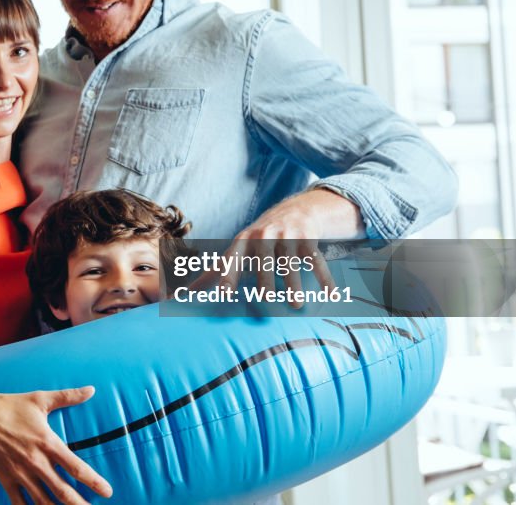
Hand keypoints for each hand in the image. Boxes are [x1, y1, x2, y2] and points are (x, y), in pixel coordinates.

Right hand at [0, 385, 111, 503]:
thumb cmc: (10, 406)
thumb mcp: (41, 399)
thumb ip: (68, 396)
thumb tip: (91, 389)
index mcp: (48, 443)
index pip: (76, 467)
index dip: (94, 482)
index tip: (108, 491)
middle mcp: (36, 462)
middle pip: (63, 492)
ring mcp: (20, 473)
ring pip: (43, 501)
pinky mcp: (6, 479)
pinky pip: (18, 502)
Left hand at [190, 189, 357, 306]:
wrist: (294, 210)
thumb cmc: (256, 241)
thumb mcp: (236, 252)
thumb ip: (213, 274)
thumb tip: (183, 296)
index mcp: (243, 242)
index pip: (233, 260)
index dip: (228, 275)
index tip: (223, 293)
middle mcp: (264, 236)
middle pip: (263, 260)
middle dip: (264, 279)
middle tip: (265, 299)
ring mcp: (287, 236)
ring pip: (290, 262)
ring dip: (294, 283)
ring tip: (295, 305)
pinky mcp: (308, 238)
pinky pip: (316, 260)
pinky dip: (325, 278)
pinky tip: (331, 295)